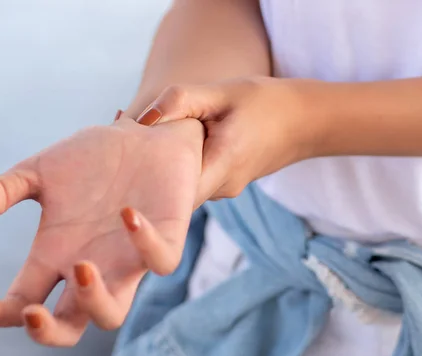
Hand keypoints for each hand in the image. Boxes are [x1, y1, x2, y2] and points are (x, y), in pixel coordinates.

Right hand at [0, 117, 203, 345]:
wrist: (144, 136)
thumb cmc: (93, 158)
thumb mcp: (43, 170)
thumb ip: (8, 187)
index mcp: (57, 254)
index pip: (27, 302)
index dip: (6, 316)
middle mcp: (91, 265)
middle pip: (70, 327)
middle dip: (49, 332)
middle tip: (33, 312)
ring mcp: (128, 259)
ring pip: (113, 314)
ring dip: (95, 301)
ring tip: (82, 265)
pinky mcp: (167, 238)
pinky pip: (162, 261)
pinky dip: (146, 244)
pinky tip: (127, 213)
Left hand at [136, 77, 317, 201]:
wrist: (304, 122)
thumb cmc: (266, 103)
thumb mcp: (224, 92)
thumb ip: (182, 101)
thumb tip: (140, 120)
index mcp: (221, 167)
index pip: (172, 197)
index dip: (143, 190)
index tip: (118, 172)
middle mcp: (221, 188)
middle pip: (170, 195)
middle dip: (143, 175)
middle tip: (117, 148)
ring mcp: (223, 190)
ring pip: (180, 187)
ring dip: (159, 167)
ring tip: (135, 138)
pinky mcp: (223, 183)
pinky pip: (191, 179)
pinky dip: (175, 164)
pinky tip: (164, 140)